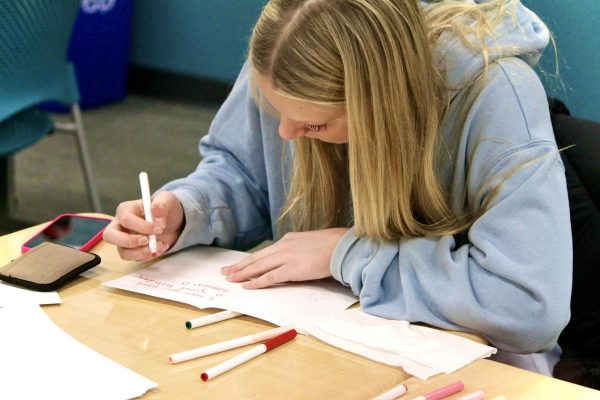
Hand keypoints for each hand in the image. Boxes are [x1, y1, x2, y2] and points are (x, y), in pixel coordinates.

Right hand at [102, 191, 184, 260]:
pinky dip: (149, 255)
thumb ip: (161, 205)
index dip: (142, 226)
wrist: (172, 222)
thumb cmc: (164, 209)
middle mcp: (120, 225)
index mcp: (125, 209)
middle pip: (110, 236)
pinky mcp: (132, 251)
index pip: (125, 219)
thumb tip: (156, 210)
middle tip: (147, 241)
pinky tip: (162, 247)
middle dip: (130, 241)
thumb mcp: (167, 201)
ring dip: (142, 252)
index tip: (159, 229)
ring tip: (161, 245)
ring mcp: (124, 240)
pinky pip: (136, 258)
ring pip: (123, 252)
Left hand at [221, 228, 348, 288]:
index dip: (250, 259)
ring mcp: (286, 258)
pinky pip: (269, 277)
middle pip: (256, 258)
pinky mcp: (291, 269)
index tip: (238, 264)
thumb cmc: (332, 245)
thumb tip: (296, 259)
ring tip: (230, 278)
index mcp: (288, 240)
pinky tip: (247, 286)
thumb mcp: (311, 244)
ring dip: (242, 274)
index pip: (264, 252)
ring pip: (258, 267)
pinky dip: (257, 282)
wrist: (341, 246)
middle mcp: (283, 247)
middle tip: (225, 271)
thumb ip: (299, 251)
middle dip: (239, 266)